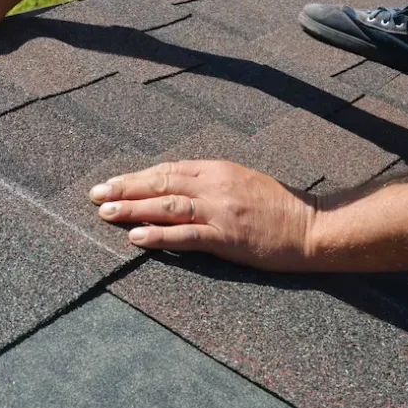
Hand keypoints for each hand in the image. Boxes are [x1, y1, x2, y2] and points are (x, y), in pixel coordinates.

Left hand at [89, 160, 319, 271]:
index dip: (135, 177)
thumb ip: (208, 182)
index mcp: (216, 170)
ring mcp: (219, 211)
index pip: (166, 170)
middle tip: (96, 195)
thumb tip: (172, 187)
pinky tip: (136, 238)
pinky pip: (185, 235)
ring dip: (133, 210)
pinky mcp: (226, 237)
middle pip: (160, 183)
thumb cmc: (277, 206)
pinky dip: (158, 236)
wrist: (312, 226)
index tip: (110, 183)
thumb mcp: (240, 181)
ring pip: (166, 206)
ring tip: (106, 214)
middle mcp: (214, 186)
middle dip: (124, 189)